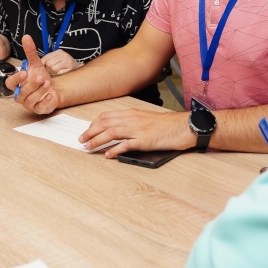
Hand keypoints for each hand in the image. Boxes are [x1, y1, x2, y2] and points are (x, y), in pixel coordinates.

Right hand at [4, 35, 57, 113]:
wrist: (53, 88)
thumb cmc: (40, 78)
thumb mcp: (36, 64)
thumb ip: (30, 52)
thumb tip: (26, 37)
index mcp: (17, 85)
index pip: (10, 84)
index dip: (16, 79)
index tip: (24, 72)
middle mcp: (21, 96)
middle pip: (21, 93)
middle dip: (32, 84)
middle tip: (41, 77)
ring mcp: (29, 104)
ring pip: (30, 100)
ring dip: (40, 91)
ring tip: (48, 82)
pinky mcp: (39, 109)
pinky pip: (39, 107)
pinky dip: (45, 100)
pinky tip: (50, 94)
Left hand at [42, 49, 80, 74]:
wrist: (79, 72)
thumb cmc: (65, 67)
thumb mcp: (57, 61)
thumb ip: (48, 61)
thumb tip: (37, 65)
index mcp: (59, 52)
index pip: (45, 58)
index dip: (43, 65)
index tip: (45, 68)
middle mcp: (64, 55)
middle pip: (48, 63)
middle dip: (49, 70)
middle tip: (53, 72)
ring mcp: (68, 61)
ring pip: (53, 68)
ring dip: (54, 73)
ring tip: (58, 73)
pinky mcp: (71, 68)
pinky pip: (59, 73)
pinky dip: (59, 75)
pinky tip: (62, 74)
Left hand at [79, 109, 194, 157]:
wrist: (184, 127)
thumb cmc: (168, 125)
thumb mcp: (147, 119)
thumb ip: (133, 123)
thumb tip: (120, 132)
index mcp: (132, 113)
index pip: (107, 116)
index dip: (94, 124)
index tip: (87, 131)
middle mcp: (132, 119)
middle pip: (105, 123)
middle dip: (90, 132)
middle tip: (82, 140)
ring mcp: (138, 129)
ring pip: (111, 132)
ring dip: (97, 140)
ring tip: (89, 148)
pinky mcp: (144, 140)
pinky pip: (125, 144)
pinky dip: (114, 150)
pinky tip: (108, 155)